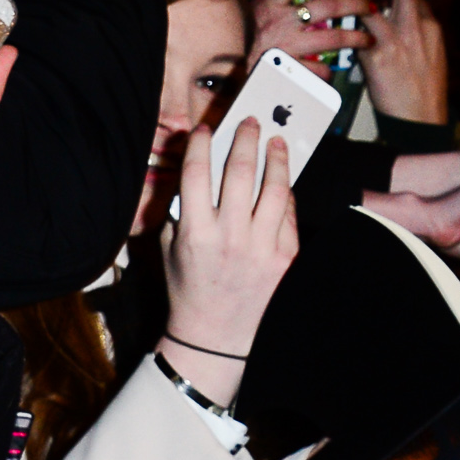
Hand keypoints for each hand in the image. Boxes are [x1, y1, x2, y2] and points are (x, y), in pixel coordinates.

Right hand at [159, 114, 298, 403]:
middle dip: (246, 139)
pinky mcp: (285, 259)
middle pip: (240, 172)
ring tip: (277, 142)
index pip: (197, 173)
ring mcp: (261, 248)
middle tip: (251, 122)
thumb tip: (197, 172)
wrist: (215, 337)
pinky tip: (284, 182)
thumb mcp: (170, 249)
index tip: (206, 129)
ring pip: (275, 189)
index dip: (201, 144)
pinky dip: (287, 195)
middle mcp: (229, 237)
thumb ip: (181, 211)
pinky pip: (289, 215)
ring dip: (276, 159)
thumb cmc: (188, 289)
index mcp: (195, 232)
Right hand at [250, 0, 371, 79]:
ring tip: (368, 38)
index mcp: (268, 2)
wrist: (223, 71)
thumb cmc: (239, 40)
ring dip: (355, 37)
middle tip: (369, 5)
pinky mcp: (290, 71)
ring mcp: (286, 46)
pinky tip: (331, 69)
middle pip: (327, 6)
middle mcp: (280, 21)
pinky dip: (327, 70)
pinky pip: (318, 69)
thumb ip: (275, 3)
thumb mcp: (252, 12)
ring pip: (332, 39)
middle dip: (354, 4)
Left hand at [357, 0, 449, 126]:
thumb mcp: (431, 53)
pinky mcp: (378, 55)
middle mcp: (416, 27)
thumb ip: (418, 27)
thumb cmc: (423, 89)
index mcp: (430, 26)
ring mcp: (397, 39)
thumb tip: (402, 7)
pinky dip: (346, 22)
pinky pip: (357, 29)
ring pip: (373, 3)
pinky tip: (334, 18)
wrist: (420, 120)